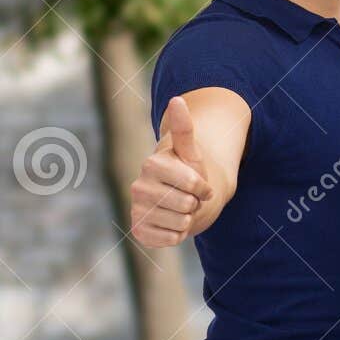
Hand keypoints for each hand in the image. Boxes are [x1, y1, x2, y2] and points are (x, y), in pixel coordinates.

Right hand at [130, 96, 213, 247]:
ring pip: (179, 223)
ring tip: (181, 209)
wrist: (185, 198)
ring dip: (188, 219)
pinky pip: (170, 239)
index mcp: (151, 164)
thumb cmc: (190, 172)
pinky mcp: (139, 231)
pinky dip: (179, 235)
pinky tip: (173, 224)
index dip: (203, 186)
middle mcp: (138, 187)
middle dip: (195, 203)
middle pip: (185, 204)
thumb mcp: (192, 152)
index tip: (199, 183)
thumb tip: (178, 99)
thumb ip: (184, 128)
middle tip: (189, 197)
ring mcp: (136, 210)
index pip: (191, 182)